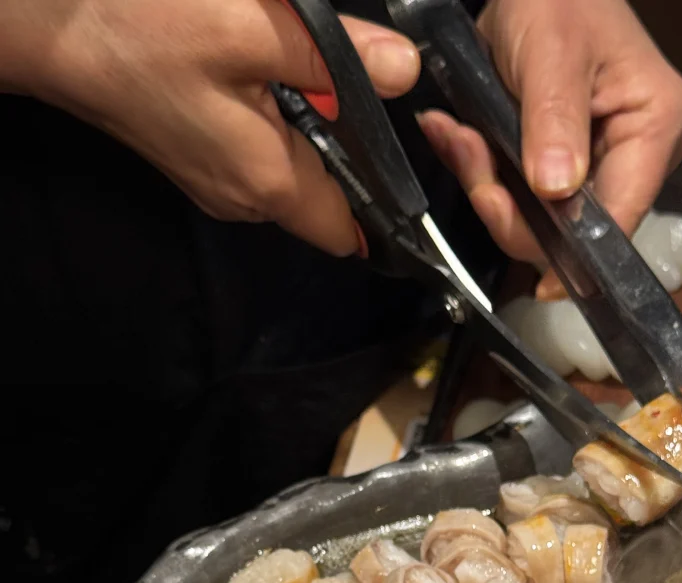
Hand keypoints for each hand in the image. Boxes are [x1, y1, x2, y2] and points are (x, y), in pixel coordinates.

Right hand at [0, 0, 419, 255]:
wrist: (48, 25)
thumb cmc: (143, 26)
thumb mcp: (253, 28)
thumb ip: (335, 57)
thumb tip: (402, 71)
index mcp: (268, 183)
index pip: (352, 232)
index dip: (387, 206)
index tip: (407, 160)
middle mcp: (244, 200)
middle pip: (326, 196)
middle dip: (349, 149)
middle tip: (355, 85)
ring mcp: (214, 183)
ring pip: (292, 169)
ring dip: (309, 126)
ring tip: (306, 70)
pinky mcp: (193, 157)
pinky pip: (257, 150)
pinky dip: (273, 117)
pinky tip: (262, 72)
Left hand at [418, 0, 681, 296]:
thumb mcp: (553, 50)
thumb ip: (555, 120)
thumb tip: (556, 191)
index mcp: (654, 129)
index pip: (621, 217)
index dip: (577, 253)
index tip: (532, 265)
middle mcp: (636, 158)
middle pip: (576, 230)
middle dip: (512, 208)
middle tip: (468, 156)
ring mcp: (599, 166)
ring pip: (541, 220)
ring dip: (488, 187)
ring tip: (457, 138)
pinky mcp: (563, 169)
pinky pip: (522, 197)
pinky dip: (485, 174)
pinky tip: (460, 141)